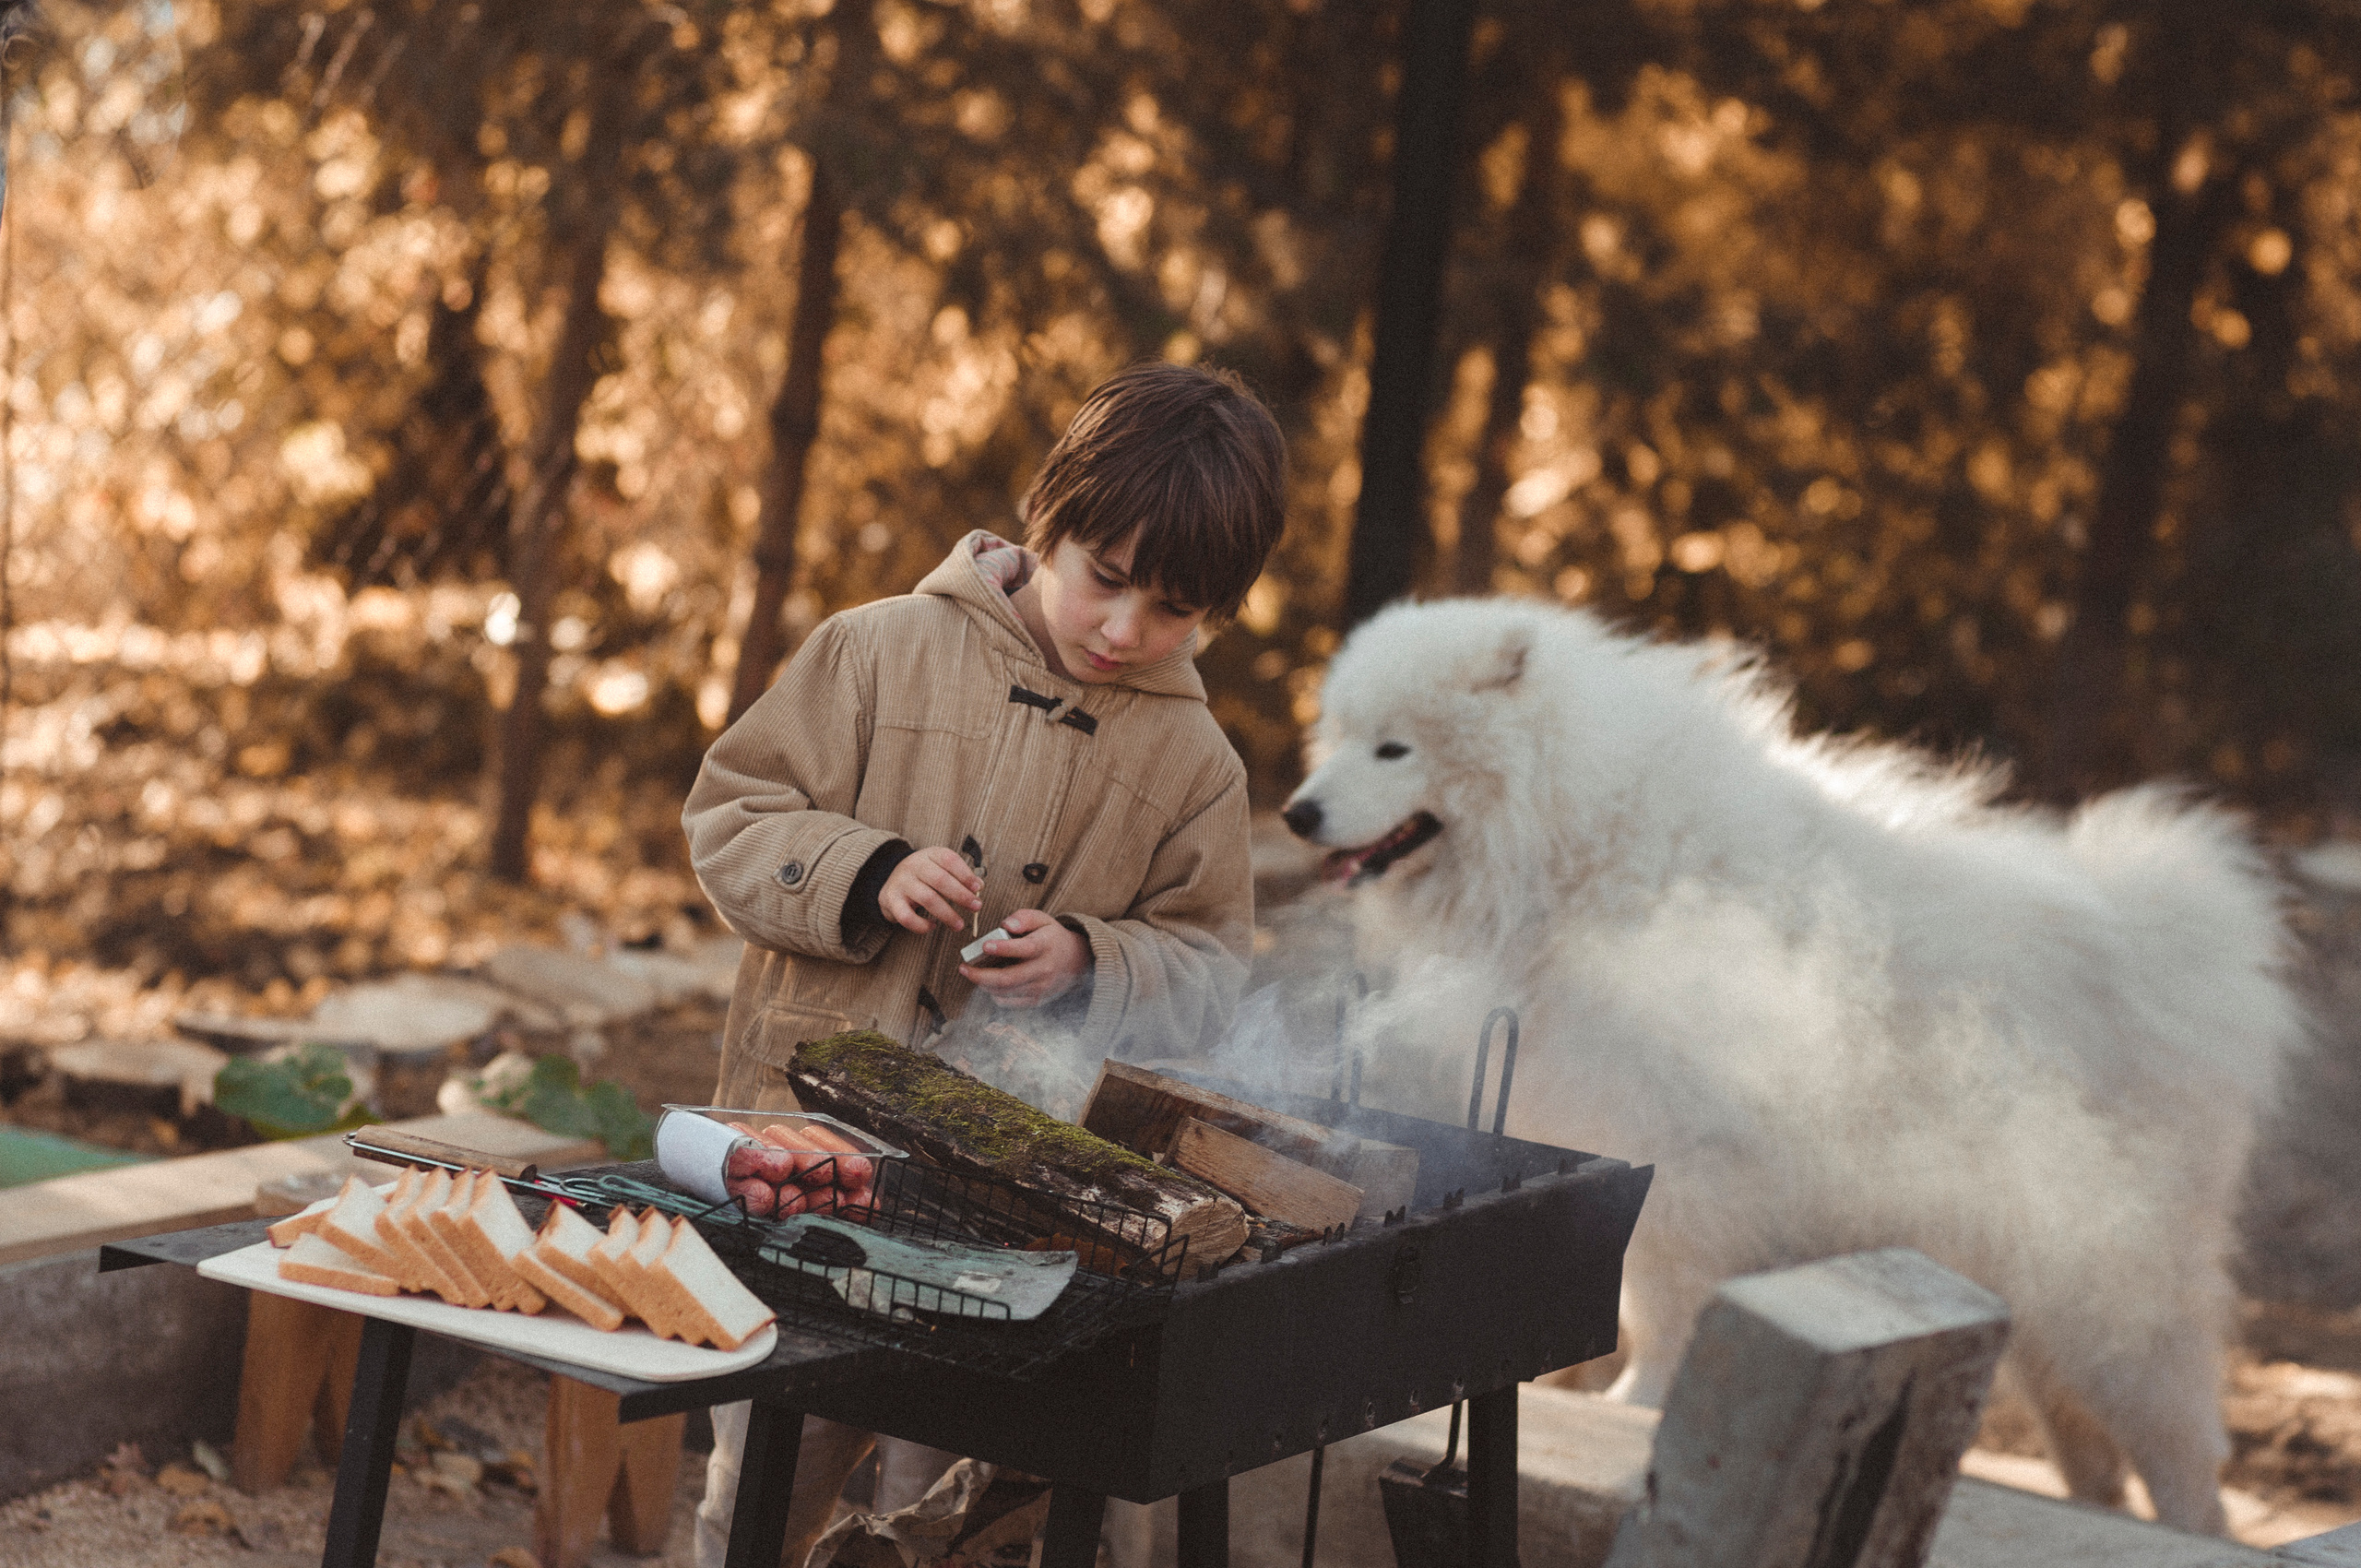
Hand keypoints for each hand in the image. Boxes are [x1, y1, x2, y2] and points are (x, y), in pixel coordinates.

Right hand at [878, 846, 983, 933]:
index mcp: (929, 854)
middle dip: (961, 895)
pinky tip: (932, 926)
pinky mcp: (891, 901)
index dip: (965, 874)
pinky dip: (921, 925)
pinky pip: (907, 917)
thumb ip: (959, 875)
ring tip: (959, 925)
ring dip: (947, 914)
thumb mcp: (940, 868)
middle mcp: (913, 865)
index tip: (978, 888)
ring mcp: (901, 883)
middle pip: (940, 879)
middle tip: (976, 907)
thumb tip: (979, 886)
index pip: (949, 859)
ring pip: (927, 898)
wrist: (892, 881)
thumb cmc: (923, 876)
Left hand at [959, 909, 1087, 1008]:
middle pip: (1009, 978)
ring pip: (1006, 992)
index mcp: (1046, 945)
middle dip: (981, 975)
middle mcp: (1044, 969)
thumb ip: (1023, 918)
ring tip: (972, 974)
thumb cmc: (1052, 937)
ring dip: (984, 984)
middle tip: (963, 968)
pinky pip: (1009, 1002)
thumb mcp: (1042, 919)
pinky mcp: (1036, 1000)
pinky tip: (988, 983)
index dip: (1003, 949)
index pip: (1025, 949)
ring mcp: (1040, 988)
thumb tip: (1005, 925)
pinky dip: (994, 994)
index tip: (985, 945)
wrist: (1075, 961)